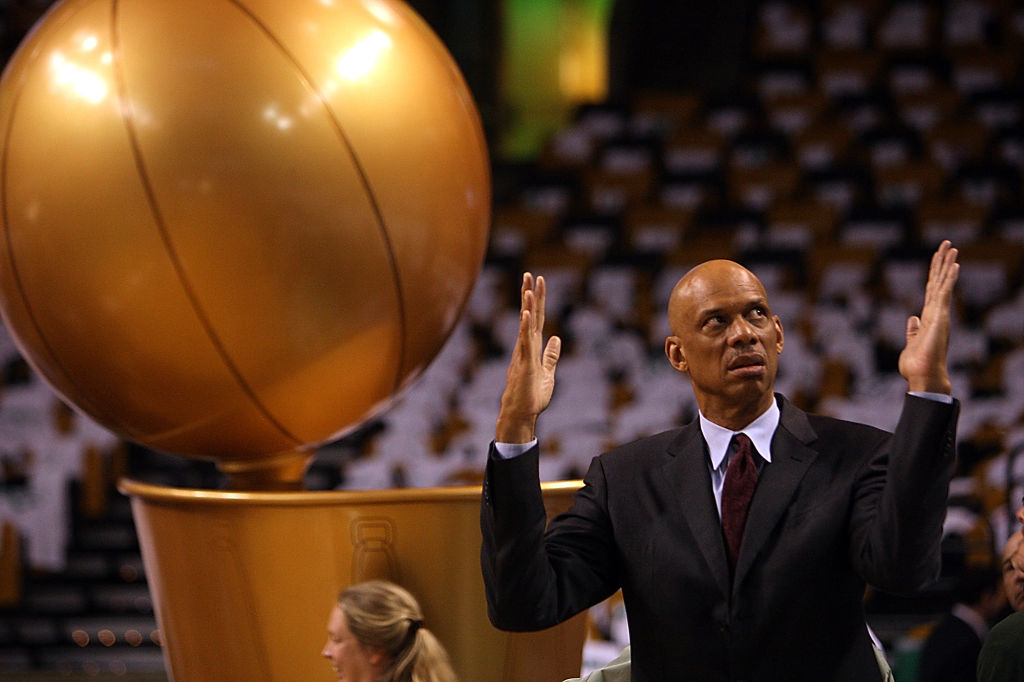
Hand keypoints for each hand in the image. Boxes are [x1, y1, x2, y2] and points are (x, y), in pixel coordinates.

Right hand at [495, 273, 561, 442]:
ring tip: (528, 287)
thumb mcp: (547, 373)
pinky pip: (525, 342)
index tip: (538, 282)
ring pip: (526, 325)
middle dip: (530, 295)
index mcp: (532, 347)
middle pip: (530, 316)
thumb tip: (556, 338)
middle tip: (530, 274)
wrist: (520, 414)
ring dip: (528, 305)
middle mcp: (526, 346)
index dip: (538, 300)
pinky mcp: (525, 364)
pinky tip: (526, 313)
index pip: (537, 319)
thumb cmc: (532, 397)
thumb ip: (551, 355)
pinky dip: (526, 327)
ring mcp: (524, 354)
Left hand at [898, 240, 958, 393]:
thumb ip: (912, 331)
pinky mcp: (940, 318)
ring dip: (947, 265)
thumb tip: (912, 319)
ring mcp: (939, 315)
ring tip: (952, 247)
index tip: (937, 257)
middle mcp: (936, 313)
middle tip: (947, 243)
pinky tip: (955, 265)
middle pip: (938, 282)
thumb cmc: (916, 365)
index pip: (931, 290)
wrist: (923, 377)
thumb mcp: (911, 343)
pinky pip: (945, 294)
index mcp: (928, 318)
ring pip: (943, 284)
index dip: (934, 273)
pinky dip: (950, 279)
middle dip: (942, 262)